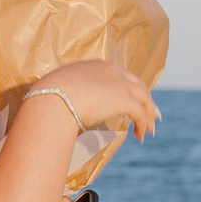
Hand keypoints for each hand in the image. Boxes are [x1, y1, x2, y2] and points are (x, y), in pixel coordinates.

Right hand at [18, 62, 159, 144]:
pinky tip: (141, 136)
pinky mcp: (124, 99)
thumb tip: (64, 106)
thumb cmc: (48, 96)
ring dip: (148, 115)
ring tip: (149, 130)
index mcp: (96, 65)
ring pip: (144, 98)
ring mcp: (119, 84)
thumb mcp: (60, 88)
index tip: (132, 98)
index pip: (119, 74)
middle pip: (137, 84)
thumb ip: (69, 92)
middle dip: (146, 99)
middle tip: (152, 113)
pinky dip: (143, 125)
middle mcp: (111, 71)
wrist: (53, 99)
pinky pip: (140, 113)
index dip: (128, 87)